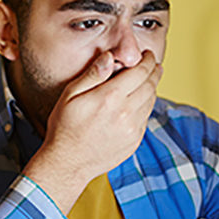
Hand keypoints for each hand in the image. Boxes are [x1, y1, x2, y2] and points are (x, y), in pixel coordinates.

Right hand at [23, 50, 162, 212]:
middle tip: (153, 64)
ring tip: (148, 81)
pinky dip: (146, 106)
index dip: (146, 60)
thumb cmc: (64, 128)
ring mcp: (133, 129)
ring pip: (151, 101)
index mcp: (110, 97)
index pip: (140, 72)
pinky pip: (146, 118)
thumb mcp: (69, 96)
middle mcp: (126, 112)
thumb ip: (92, 75)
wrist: (67, 163)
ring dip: (152, 88)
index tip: (147, 54)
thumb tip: (109, 57)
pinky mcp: (134, 141)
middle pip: (151, 85)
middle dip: (154, 71)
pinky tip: (138, 102)